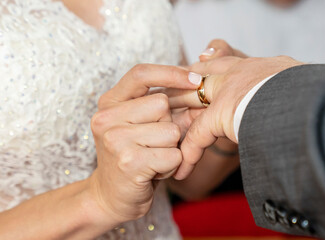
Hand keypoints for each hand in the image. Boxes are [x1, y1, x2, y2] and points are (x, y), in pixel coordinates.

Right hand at [88, 64, 200, 222]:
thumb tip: (196, 85)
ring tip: (153, 158)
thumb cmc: (130, 156)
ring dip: (171, 148)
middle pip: (163, 104)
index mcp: (108, 103)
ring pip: (171, 131)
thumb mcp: (135, 124)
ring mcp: (116, 139)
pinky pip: (174, 155)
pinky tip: (154, 172)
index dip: (170, 73)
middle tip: (154, 143)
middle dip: (169, 124)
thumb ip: (155, 104)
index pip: (141, 74)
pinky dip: (172, 166)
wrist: (109, 197)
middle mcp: (106, 118)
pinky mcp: (129, 162)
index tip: (194, 80)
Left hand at [168, 55, 303, 179]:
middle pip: (196, 78)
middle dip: (180, 94)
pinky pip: (199, 135)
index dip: (203, 72)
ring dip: (178, 123)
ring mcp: (229, 90)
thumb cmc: (311, 95)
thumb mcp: (294, 85)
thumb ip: (280, 86)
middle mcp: (239, 71)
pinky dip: (190, 154)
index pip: (219, 62)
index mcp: (255, 64)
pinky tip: (180, 169)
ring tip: (163, 137)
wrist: (314, 100)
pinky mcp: (223, 112)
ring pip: (191, 104)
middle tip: (165, 109)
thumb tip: (287, 94)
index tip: (191, 81)